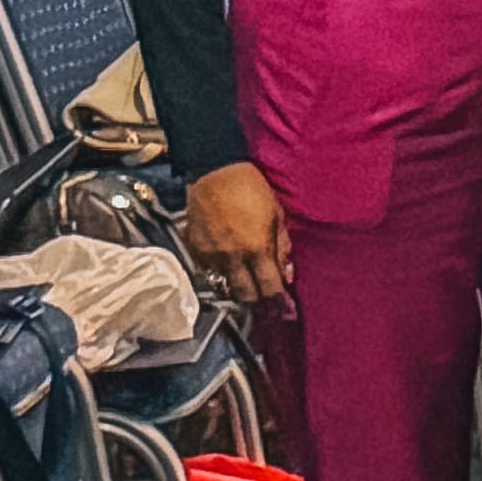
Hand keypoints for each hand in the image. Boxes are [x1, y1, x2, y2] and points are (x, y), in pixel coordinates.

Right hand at [180, 159, 294, 317]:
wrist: (215, 172)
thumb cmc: (253, 190)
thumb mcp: (277, 216)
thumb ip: (282, 247)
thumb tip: (287, 274)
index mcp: (256, 249)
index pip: (268, 288)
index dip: (277, 302)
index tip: (283, 309)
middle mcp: (232, 257)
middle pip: (244, 295)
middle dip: (256, 300)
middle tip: (263, 298)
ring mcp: (210, 254)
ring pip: (224, 284)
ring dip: (236, 285)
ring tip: (245, 280)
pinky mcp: (194, 248)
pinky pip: (208, 269)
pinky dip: (219, 270)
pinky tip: (227, 261)